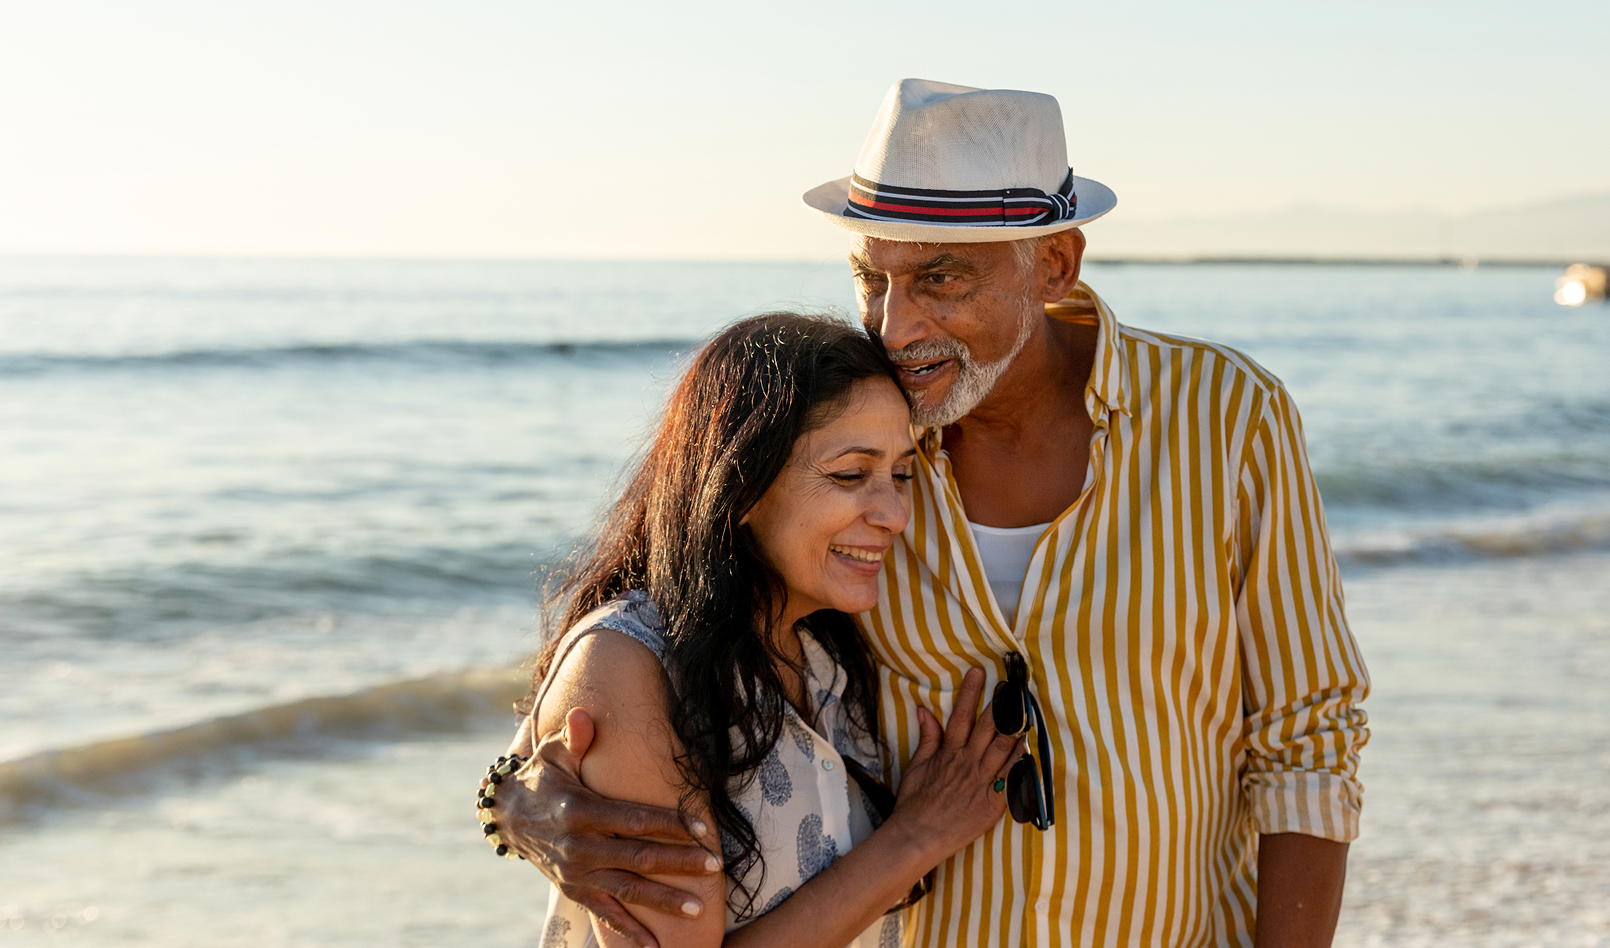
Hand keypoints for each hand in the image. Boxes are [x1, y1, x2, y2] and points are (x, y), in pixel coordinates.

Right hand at [492, 708, 722, 947]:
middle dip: (679, 863)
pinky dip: (631, 933)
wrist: (506, 818)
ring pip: (628, 890)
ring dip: (664, 900)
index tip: (702, 827)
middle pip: (638, 858)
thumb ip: (573, 738)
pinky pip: (606, 915)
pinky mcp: (575, 891)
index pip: (634, 819)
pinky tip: (656, 947)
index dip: (669, 823)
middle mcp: (580, 847)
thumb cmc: (542, 779)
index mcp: (581, 810)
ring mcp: (578, 874)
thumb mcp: (552, 755)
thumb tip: (583, 715)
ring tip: (698, 908)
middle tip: (715, 866)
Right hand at [885, 668, 1020, 866]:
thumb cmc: (914, 804)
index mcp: (949, 753)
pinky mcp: (992, 803)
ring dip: (1016, 728)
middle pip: (987, 727)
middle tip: (1012, 684)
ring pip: (1002, 748)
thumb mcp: (915, 766)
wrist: (917, 836)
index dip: (971, 692)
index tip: (979, 672)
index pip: (962, 716)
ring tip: (1026, 708)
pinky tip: (1030, 748)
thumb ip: (926, 738)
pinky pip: (1011, 779)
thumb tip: (924, 710)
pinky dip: (1021, 764)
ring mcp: (981, 782)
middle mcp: (967, 763)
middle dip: (1001, 703)